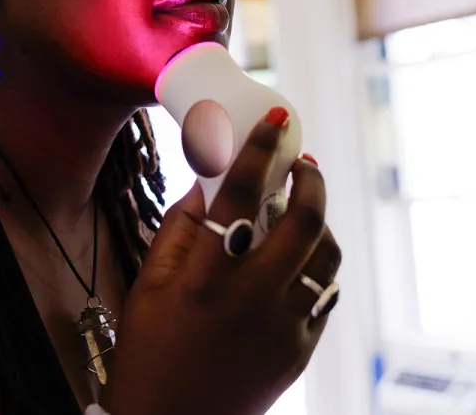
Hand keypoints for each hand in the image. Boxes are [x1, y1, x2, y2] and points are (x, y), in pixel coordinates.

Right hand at [102, 109, 340, 414]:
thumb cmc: (149, 355)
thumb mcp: (148, 287)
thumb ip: (178, 230)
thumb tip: (207, 184)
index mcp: (205, 278)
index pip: (242, 195)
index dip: (262, 149)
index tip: (278, 119)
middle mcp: (251, 299)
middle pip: (306, 221)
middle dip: (311, 180)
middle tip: (302, 163)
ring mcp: (284, 328)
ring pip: (327, 256)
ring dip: (321, 223)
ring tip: (302, 210)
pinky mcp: (301, 351)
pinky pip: (325, 294)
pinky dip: (316, 267)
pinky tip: (298, 258)